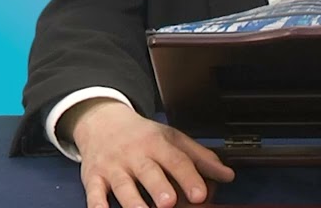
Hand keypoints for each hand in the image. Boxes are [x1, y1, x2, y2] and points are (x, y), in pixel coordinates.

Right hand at [66, 99, 234, 207]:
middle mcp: (135, 154)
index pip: (176, 160)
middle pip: (148, 171)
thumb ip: (200, 158)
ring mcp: (113, 166)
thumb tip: (227, 175)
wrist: (103, 122)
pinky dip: (97, 204)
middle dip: (159, 187)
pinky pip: (93, 192)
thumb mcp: (173, 139)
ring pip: (122, 185)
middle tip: (169, 203)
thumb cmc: (144, 136)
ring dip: (132, 201)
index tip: (200, 194)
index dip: (189, 177)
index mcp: (158, 144)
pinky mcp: (93, 177)